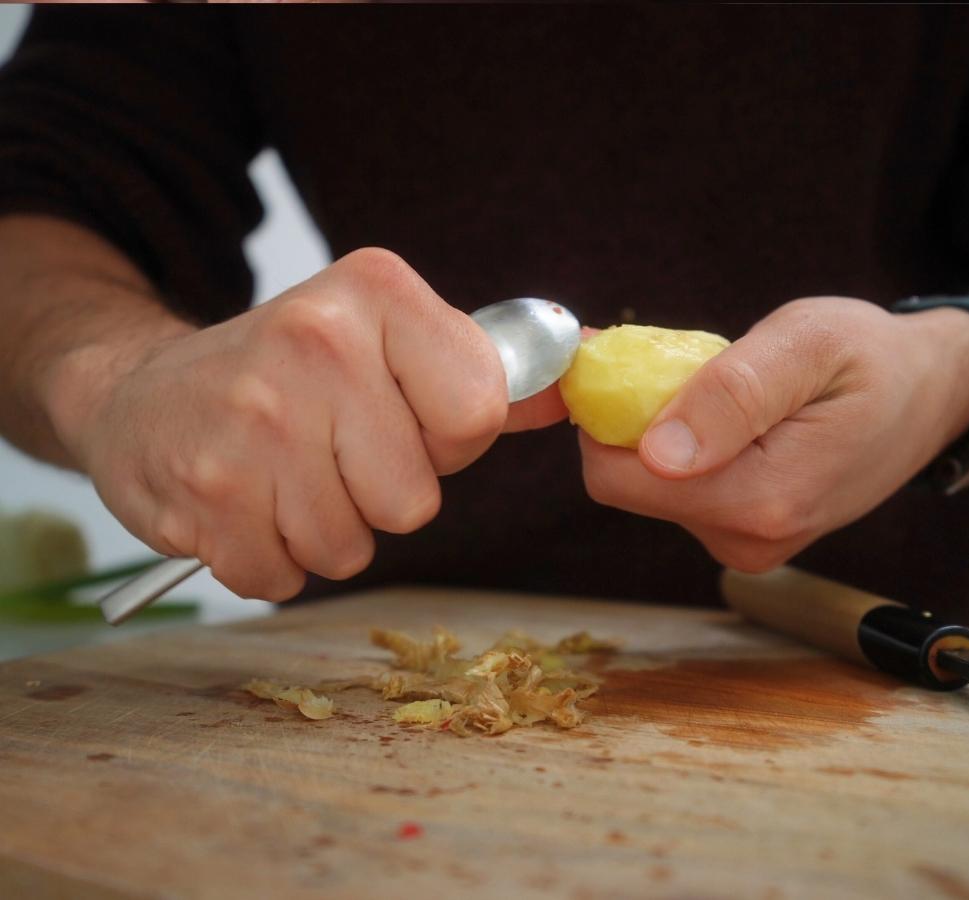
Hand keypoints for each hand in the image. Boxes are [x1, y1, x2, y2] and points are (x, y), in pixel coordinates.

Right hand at [57, 248, 565, 599]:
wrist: (142, 391)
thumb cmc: (283, 374)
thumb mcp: (378, 334)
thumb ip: (470, 369)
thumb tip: (562, 394)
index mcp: (377, 293)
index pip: (478, 413)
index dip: (448, 440)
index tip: (405, 420)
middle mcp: (315, 340)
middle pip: (415, 499)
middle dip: (380, 495)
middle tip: (327, 450)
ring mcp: (253, 418)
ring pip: (350, 548)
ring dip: (323, 531)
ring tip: (281, 475)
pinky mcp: (206, 490)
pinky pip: (283, 577)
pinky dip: (269, 559)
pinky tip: (243, 503)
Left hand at [578, 297, 968, 571]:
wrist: (930, 394)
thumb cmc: (874, 358)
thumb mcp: (806, 345)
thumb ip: (731, 394)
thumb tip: (659, 451)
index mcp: (761, 501)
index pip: (617, 479)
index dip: (600, 414)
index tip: (612, 357)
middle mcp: (748, 539)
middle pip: (628, 481)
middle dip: (633, 416)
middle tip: (674, 358)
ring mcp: (747, 542)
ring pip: (652, 484)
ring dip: (662, 427)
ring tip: (719, 384)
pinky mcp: (746, 533)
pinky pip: (683, 487)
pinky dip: (685, 444)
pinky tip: (729, 412)